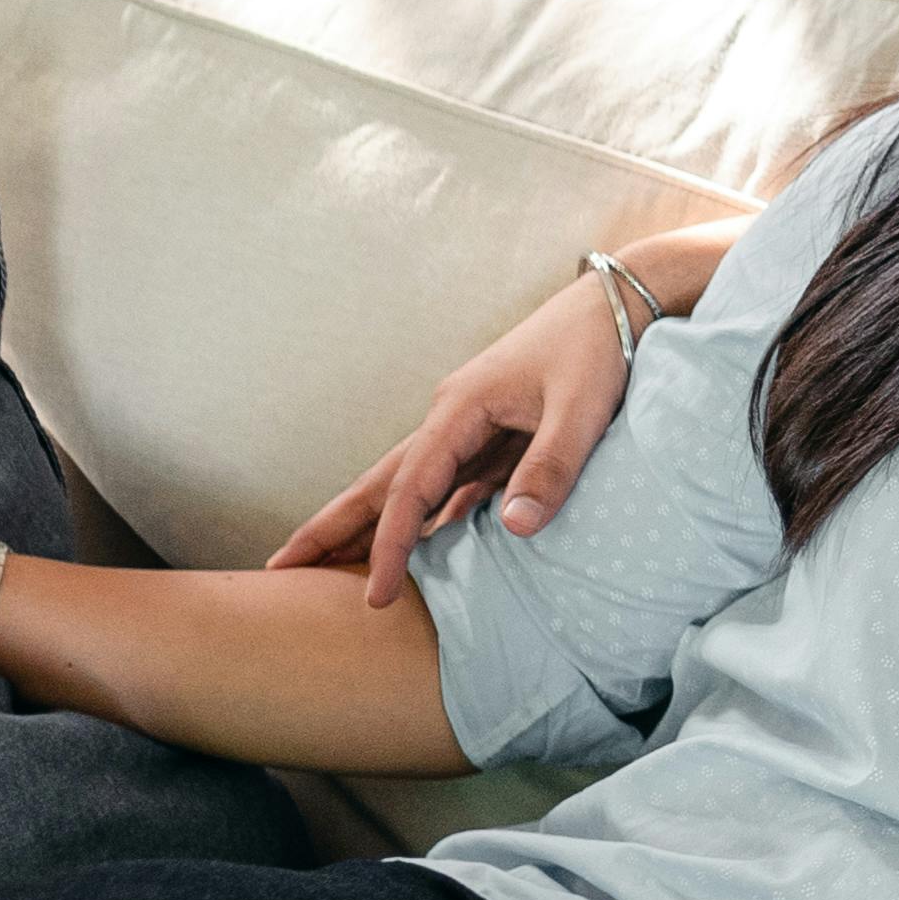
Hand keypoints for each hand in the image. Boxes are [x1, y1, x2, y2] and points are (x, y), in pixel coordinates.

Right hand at [270, 262, 645, 607]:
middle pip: (382, 482)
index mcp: (460, 409)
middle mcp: (452, 418)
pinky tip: (414, 548)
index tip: (375, 596)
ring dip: (372, 525)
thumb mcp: (581, 410)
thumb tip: (513, 529)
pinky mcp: (495, 434)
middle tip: (280, 569)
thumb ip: (549, 468)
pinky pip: (449, 486)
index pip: (410, 489)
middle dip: (332, 527)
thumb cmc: (598, 349)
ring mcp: (470, 425)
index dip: (390, 545)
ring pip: (411, 486)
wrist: (618, 303)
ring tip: (330, 567)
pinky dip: (425, 518)